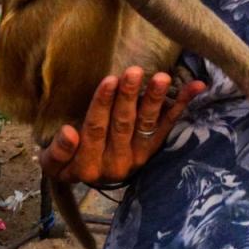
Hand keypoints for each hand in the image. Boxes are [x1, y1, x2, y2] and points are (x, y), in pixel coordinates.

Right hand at [39, 68, 205, 186]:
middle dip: (130, 96)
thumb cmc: (65, 161)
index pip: (95, 129)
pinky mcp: (152, 149)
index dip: (102, 105)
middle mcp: (116, 163)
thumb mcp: (52, 162)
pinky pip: (166, 126)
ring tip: (162, 78)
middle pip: (122, 124)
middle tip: (134, 72)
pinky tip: (196, 87)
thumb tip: (69, 132)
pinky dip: (180, 105)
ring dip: (155, 100)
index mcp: (89, 165)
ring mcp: (138, 156)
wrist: (85, 176)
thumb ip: (58, 150)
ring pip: (146, 125)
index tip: (109, 80)